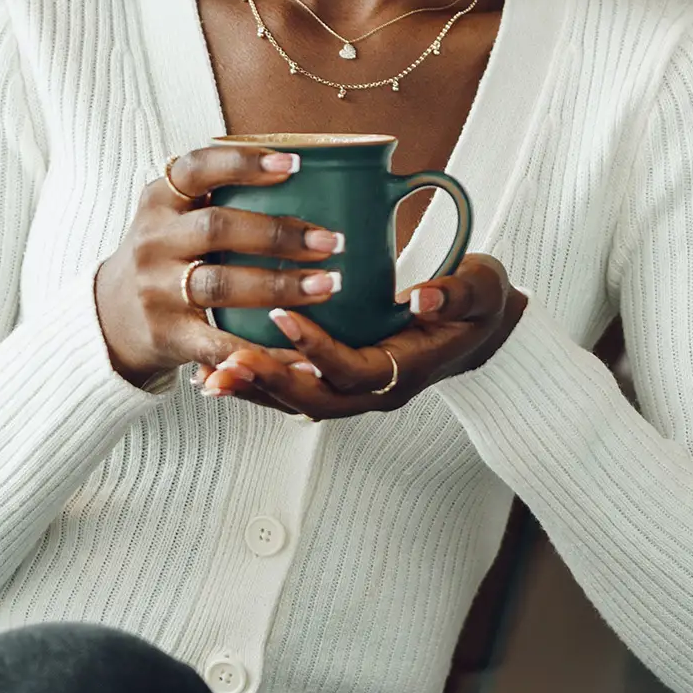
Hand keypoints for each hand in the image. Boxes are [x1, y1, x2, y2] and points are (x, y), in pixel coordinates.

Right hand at [93, 145, 348, 387]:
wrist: (112, 317)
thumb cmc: (165, 255)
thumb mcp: (173, 215)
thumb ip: (218, 193)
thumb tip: (305, 167)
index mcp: (159, 201)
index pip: (197, 169)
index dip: (243, 163)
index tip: (294, 164)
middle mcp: (153, 241)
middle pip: (217, 228)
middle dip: (279, 234)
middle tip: (332, 241)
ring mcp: (157, 290)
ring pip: (222, 284)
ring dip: (280, 285)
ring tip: (328, 285)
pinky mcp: (167, 335)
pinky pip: (220, 343)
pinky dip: (263, 351)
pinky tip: (302, 355)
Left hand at [196, 254, 526, 419]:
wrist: (485, 330)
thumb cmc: (480, 304)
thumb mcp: (481, 290)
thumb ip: (456, 293)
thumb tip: (421, 298)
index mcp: (406, 370)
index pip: (354, 370)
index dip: (317, 349)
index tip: (282, 316)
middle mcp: (377, 391)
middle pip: (315, 400)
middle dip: (267, 383)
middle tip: (223, 363)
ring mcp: (357, 392)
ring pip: (298, 402)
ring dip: (254, 390)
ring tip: (207, 376)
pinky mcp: (340, 381)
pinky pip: (295, 389)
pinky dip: (258, 384)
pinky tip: (218, 370)